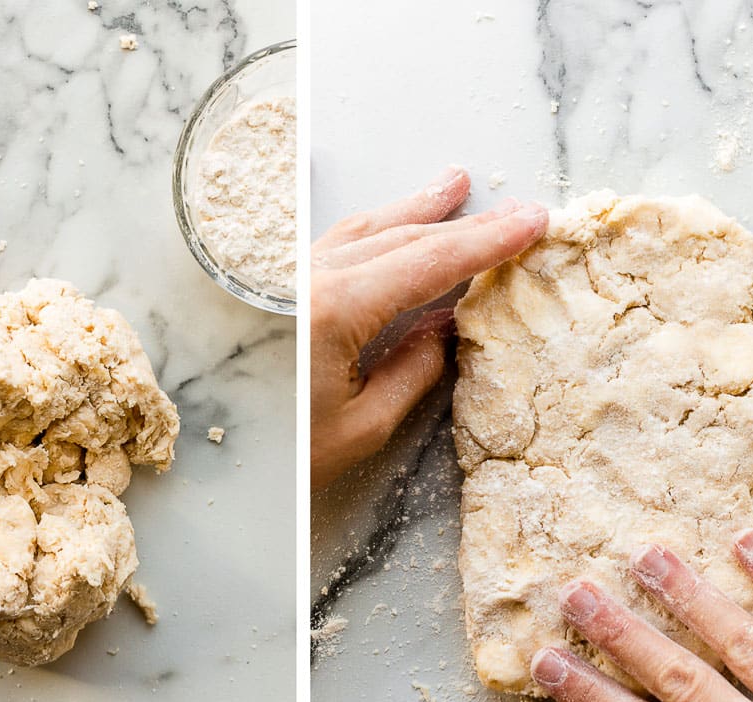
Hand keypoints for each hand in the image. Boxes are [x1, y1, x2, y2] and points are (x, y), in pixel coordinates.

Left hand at [310, 165, 547, 488]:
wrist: (223, 463)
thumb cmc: (288, 455)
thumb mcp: (362, 426)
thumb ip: (412, 371)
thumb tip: (444, 331)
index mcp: (333, 310)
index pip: (428, 263)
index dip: (485, 242)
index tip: (528, 222)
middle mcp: (309, 281)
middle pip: (401, 238)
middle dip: (463, 223)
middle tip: (514, 208)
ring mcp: (290, 281)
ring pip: (365, 230)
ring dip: (415, 210)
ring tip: (454, 187)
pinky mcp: (281, 292)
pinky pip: (336, 245)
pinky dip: (374, 229)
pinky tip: (392, 220)